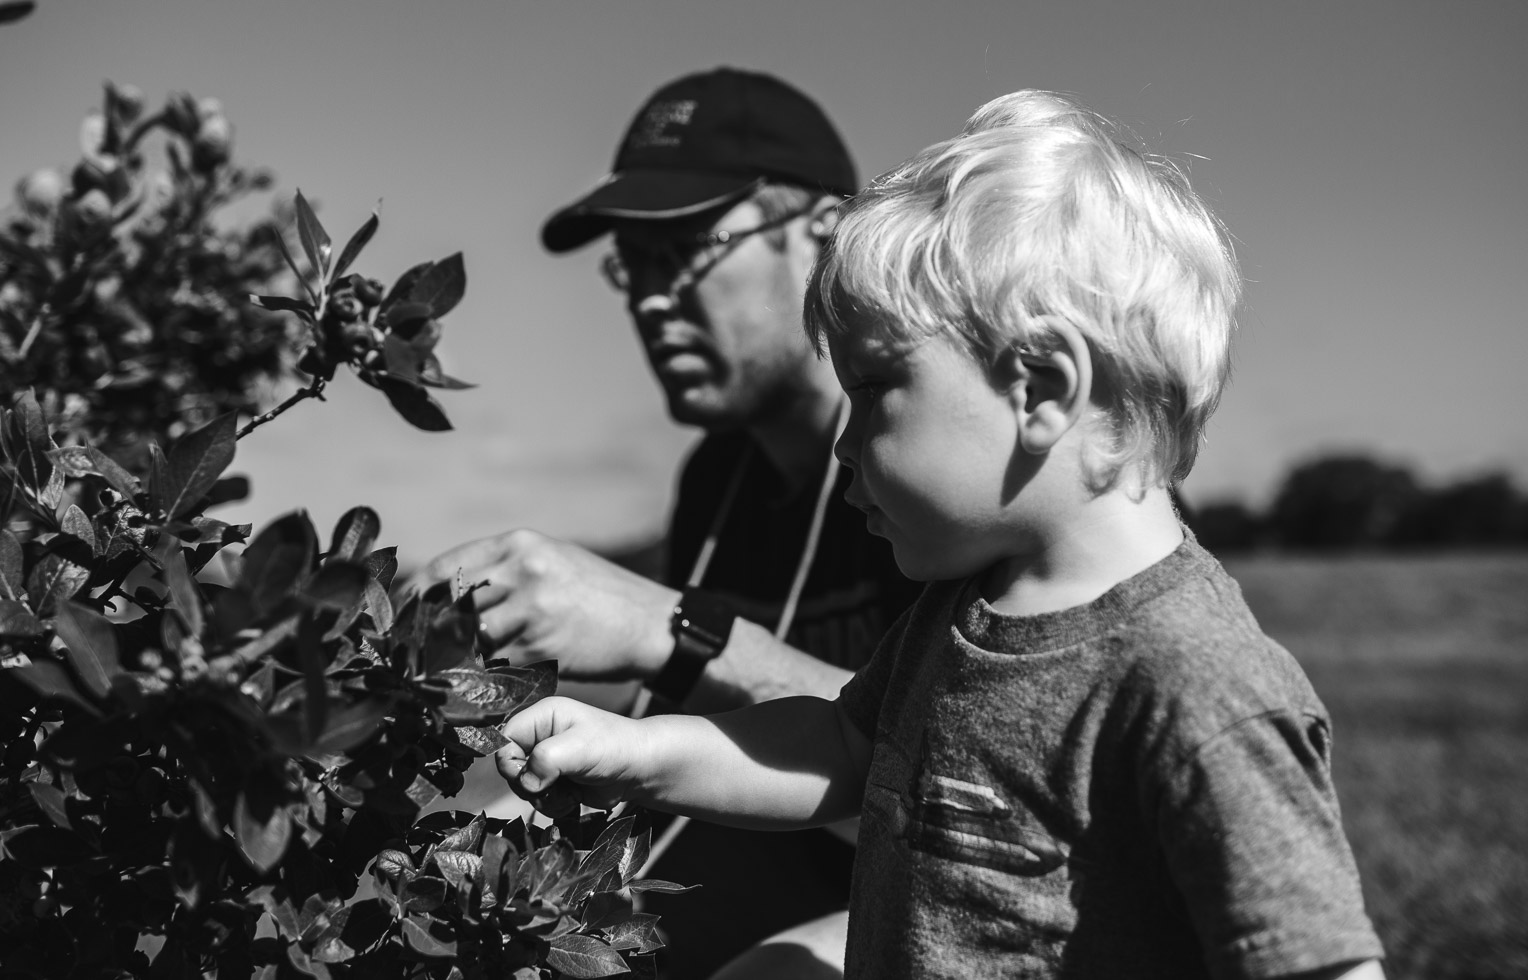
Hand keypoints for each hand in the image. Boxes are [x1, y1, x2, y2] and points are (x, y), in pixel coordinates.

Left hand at [408, 529, 676, 682]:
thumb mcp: (553, 561)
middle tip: (408, 656)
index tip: (399, 621)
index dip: (414, 599)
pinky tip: (471, 687)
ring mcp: (531, 608)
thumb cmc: (599, 594)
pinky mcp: (541, 646)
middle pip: (449, 605)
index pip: (445, 569)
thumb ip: (506, 570)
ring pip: (467, 639)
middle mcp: (523, 571)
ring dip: (449, 660)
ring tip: (435, 675)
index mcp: (520, 544)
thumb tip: (449, 595)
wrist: (650, 623)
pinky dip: (478, 678)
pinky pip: (493, 666)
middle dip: (425, 634)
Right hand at [495, 696, 647, 814]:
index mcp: (542, 716)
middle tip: (554, 784)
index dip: (510, 761)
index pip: (504, 740)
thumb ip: (545, 760)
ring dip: (544, 797)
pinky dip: (554, 804)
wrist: (640, 770)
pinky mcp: (556, 781)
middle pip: (510, 768)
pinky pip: (539, 800)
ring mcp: (548, 760)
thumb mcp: (579, 748)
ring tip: (570, 790)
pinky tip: (574, 797)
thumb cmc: (614, 748)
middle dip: (530, 784)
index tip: (529, 774)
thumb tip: (526, 782)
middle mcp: (541, 736)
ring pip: (523, 787)